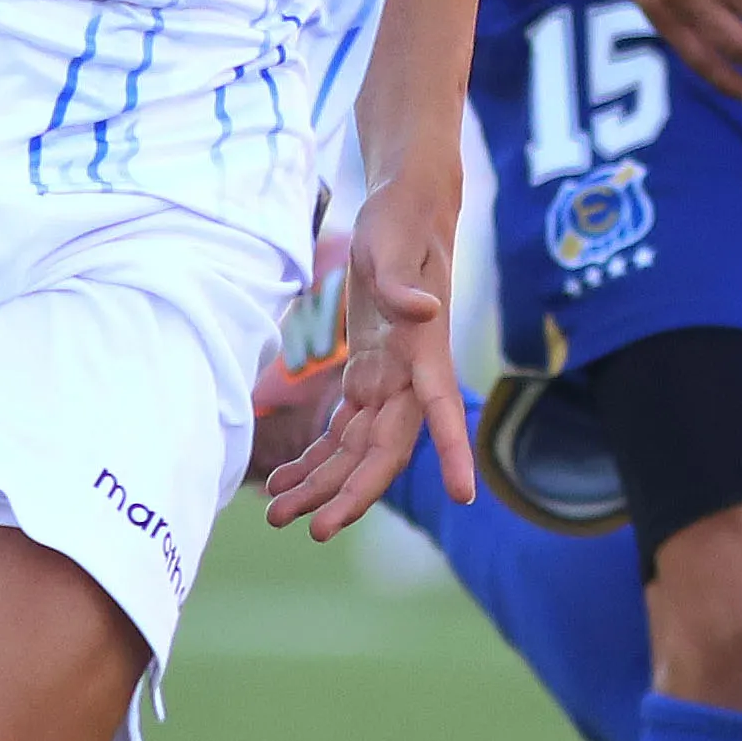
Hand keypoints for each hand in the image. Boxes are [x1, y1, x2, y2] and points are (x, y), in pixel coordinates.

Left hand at [266, 166, 472, 537]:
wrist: (405, 209)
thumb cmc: (401, 223)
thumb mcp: (393, 245)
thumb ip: (402, 283)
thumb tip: (424, 312)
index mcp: (425, 350)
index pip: (441, 411)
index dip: (452, 454)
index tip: (464, 496)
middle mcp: (410, 377)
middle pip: (385, 450)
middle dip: (352, 493)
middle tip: (315, 531)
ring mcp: (388, 381)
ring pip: (356, 450)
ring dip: (322, 484)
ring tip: (277, 515)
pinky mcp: (367, 376)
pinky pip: (341, 431)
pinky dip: (315, 458)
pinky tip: (285, 482)